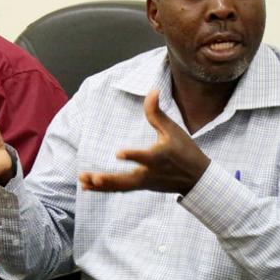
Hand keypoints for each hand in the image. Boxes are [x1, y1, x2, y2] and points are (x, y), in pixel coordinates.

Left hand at [79, 90, 210, 194]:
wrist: (197, 178)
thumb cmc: (185, 150)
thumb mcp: (173, 130)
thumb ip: (157, 112)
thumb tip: (152, 90)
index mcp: (160, 157)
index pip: (146, 157)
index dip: (133, 155)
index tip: (119, 153)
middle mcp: (151, 173)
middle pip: (128, 180)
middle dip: (109, 179)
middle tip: (93, 177)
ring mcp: (145, 182)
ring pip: (121, 187)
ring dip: (101, 186)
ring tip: (82, 180)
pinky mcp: (141, 187)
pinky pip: (120, 189)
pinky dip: (104, 189)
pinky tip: (86, 186)